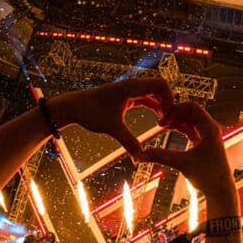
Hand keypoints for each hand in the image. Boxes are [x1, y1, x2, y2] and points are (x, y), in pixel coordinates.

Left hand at [50, 78, 173, 158]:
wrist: (73, 107)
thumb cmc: (90, 113)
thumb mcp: (112, 128)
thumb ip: (128, 142)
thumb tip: (140, 158)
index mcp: (131, 87)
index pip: (161, 84)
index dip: (169, 99)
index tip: (167, 116)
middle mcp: (132, 85)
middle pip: (161, 87)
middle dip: (169, 102)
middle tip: (170, 120)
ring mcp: (130, 90)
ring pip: (155, 93)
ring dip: (163, 105)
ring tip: (166, 122)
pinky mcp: (126, 97)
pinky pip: (147, 99)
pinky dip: (154, 107)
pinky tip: (158, 120)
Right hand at [139, 101, 232, 196]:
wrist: (220, 193)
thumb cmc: (207, 178)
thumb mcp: (182, 163)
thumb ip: (161, 156)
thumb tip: (139, 155)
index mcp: (210, 129)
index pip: (192, 107)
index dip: (175, 110)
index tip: (162, 120)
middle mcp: (211, 130)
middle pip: (190, 112)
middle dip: (174, 114)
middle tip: (159, 122)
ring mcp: (208, 137)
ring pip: (190, 121)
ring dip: (176, 121)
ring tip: (161, 125)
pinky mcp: (204, 145)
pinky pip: (191, 130)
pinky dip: (180, 128)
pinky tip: (168, 130)